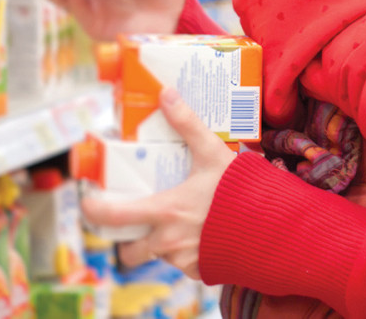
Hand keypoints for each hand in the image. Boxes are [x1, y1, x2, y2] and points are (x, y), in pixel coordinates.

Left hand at [80, 87, 237, 277]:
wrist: (274, 226)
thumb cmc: (243, 189)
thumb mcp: (213, 152)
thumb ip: (188, 124)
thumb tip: (166, 94)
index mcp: (166, 211)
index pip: (113, 217)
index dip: (94, 210)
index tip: (90, 203)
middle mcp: (169, 242)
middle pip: (129, 251)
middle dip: (128, 240)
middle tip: (138, 220)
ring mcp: (184, 260)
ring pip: (158, 256)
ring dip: (161, 243)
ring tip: (177, 222)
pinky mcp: (201, 271)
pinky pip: (183, 265)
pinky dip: (187, 252)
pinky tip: (201, 233)